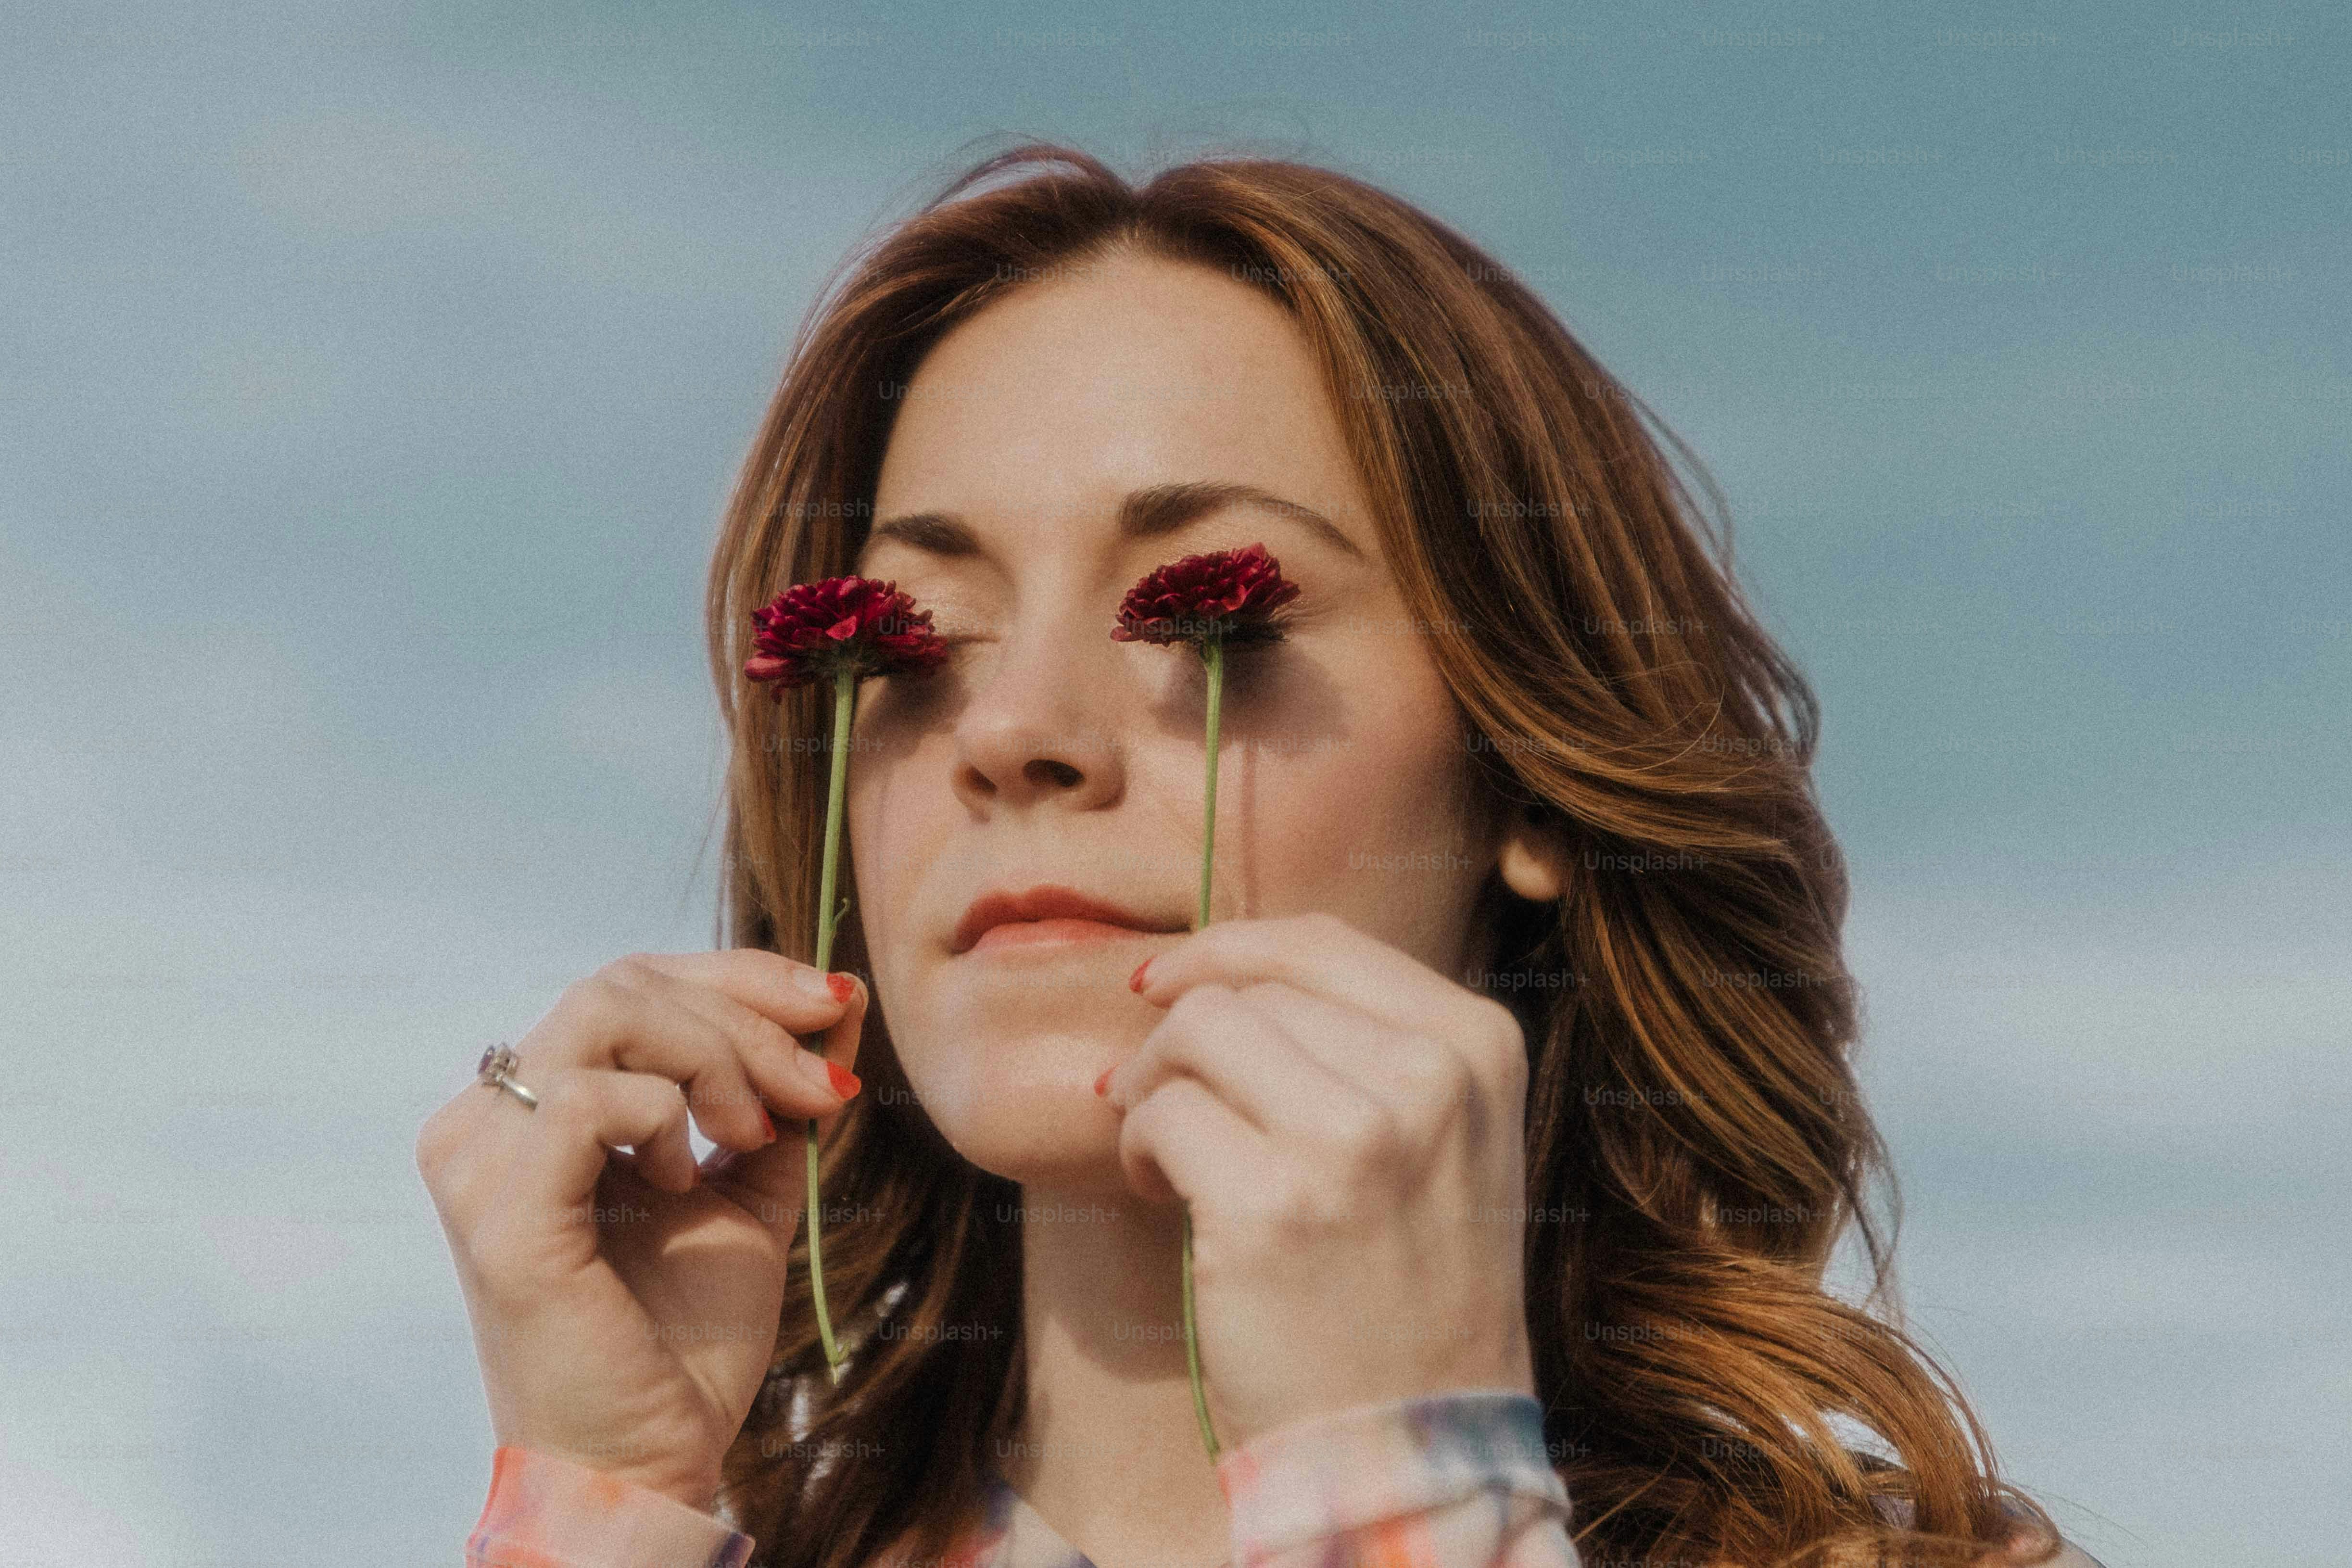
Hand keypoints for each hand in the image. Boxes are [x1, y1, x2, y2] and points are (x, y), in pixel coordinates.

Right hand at [414, 950, 867, 1511]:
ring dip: (716, 1056)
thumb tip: (844, 993)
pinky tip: (686, 1180)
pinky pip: (590, 1099)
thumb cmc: (684, 1340)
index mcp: (538, 1111)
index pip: (632, 984)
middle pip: (623, 982)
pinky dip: (666, 1117)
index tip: (835, 1010)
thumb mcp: (753, 1185)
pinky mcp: (499, 1212)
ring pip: (606, 1012)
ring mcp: (481, 1160)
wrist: (653, 1461)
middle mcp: (490, 1121)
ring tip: (756, 1134)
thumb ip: (785, 1092)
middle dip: (747, 1016)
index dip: (741, 978)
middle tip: (820, 1091)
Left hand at [1100, 912, 1537, 1449]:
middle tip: (1164, 1105)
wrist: (1412, 1445)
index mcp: (1478, 1045)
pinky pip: (1162, 1115)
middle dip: (1180, 1038)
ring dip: (1152, 1086)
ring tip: (1166, 1152)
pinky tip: (1164, 1196)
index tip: (1167, 985)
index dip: (1226, 950)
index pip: (1322, 942)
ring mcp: (1354, 1140)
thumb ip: (1370, 1043)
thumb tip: (1226, 968)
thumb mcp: (1444, 1138)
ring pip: (1197, 1032)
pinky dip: (1139, 1148)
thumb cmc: (1410, 1289)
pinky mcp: (1273, 1205)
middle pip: (1248, 988)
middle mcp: (1429, 1078)